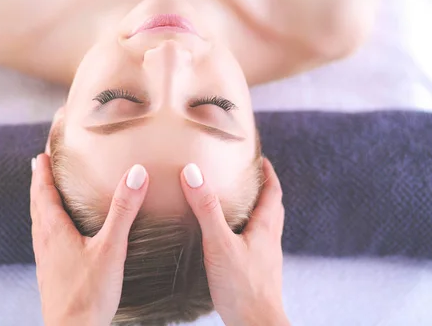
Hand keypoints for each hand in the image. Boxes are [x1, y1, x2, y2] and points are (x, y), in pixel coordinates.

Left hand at [30, 154, 148, 325]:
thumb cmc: (89, 293)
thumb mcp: (111, 248)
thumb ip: (123, 210)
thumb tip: (136, 174)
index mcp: (54, 230)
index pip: (43, 192)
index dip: (42, 171)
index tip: (41, 154)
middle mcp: (44, 242)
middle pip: (36, 204)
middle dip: (38, 183)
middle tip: (39, 166)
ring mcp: (45, 260)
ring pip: (38, 223)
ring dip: (40, 203)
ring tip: (45, 194)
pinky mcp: (50, 274)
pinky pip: (44, 240)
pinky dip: (46, 225)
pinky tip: (58, 236)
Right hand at [180, 158, 289, 325]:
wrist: (256, 325)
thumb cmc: (242, 287)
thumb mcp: (219, 243)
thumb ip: (206, 209)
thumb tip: (193, 173)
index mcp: (265, 228)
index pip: (273, 192)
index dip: (268, 173)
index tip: (260, 159)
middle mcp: (269, 241)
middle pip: (272, 208)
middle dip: (263, 190)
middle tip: (247, 177)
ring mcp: (265, 259)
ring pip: (264, 227)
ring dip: (255, 212)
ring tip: (236, 205)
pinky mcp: (256, 274)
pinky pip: (254, 245)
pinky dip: (246, 234)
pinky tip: (229, 241)